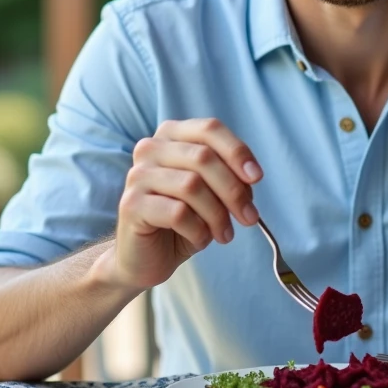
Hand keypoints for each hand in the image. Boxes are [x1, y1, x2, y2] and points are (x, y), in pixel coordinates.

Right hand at [110, 118, 262, 289]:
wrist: (145, 258)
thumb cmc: (181, 222)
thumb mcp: (210, 193)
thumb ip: (228, 177)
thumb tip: (250, 177)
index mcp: (171, 135)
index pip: (209, 129)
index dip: (237, 151)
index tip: (257, 177)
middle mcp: (150, 148)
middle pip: (203, 157)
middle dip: (233, 190)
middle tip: (249, 217)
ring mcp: (137, 175)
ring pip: (192, 185)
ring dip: (218, 214)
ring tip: (224, 234)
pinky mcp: (131, 205)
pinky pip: (177, 213)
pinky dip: (198, 230)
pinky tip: (199, 240)